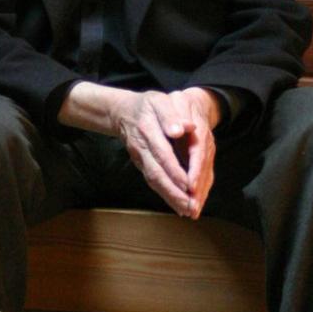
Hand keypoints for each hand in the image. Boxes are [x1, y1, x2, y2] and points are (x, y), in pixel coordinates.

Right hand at [58, 83, 219, 217]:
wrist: (123, 112)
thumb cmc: (148, 105)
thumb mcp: (160, 101)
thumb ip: (171, 115)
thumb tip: (182, 129)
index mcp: (148, 130)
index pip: (163, 154)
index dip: (175, 171)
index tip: (189, 185)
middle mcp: (142, 148)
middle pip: (157, 173)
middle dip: (173, 192)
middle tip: (190, 206)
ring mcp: (140, 158)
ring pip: (154, 181)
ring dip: (170, 197)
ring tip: (186, 210)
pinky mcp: (141, 165)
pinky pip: (153, 182)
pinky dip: (166, 195)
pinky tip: (178, 205)